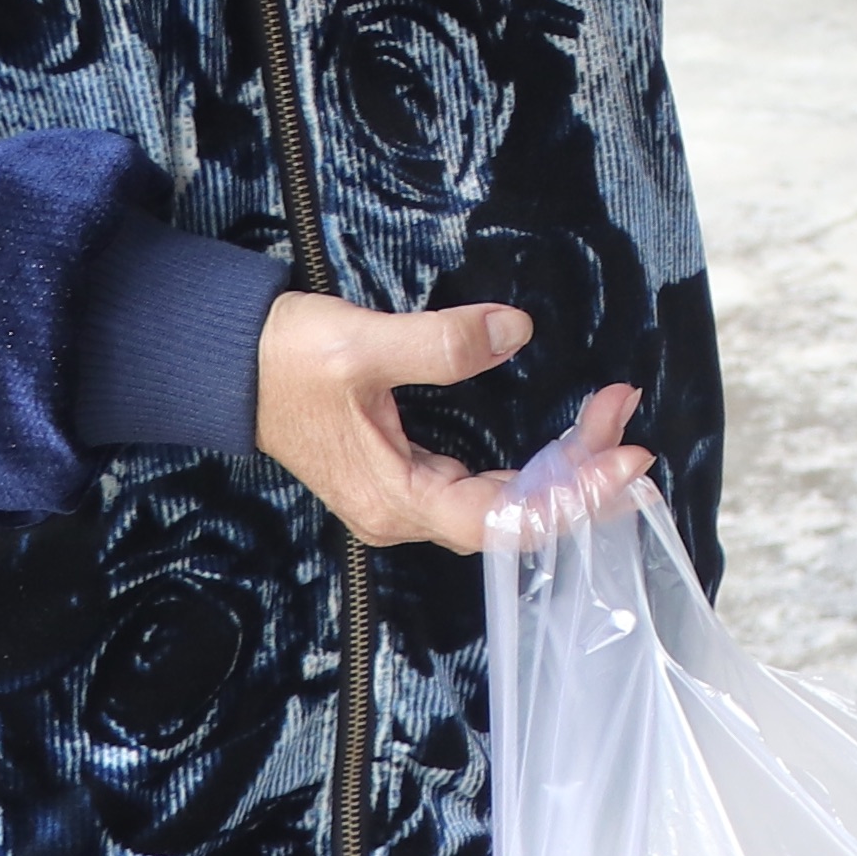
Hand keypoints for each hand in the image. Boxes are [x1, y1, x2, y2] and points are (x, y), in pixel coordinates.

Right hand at [258, 295, 648, 553]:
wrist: (229, 364)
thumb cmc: (285, 359)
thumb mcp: (363, 344)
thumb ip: (441, 344)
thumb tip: (515, 332)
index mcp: (397, 499)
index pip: (504, 523)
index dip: (572, 498)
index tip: (626, 459)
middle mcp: (406, 511)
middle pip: (516, 514)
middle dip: (582, 471)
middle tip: (627, 416)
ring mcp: (408, 497)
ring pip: (508, 500)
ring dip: (564, 465)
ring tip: (613, 416)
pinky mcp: (411, 475)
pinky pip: (491, 486)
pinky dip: (537, 463)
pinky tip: (571, 440)